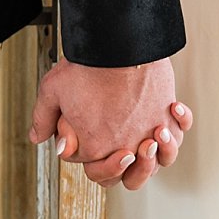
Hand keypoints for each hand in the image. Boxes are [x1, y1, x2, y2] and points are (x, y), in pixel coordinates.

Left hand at [27, 57, 191, 189]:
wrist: (119, 41)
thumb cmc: (89, 64)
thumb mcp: (53, 89)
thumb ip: (44, 118)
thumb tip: (38, 136)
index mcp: (96, 147)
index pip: (90, 166)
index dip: (83, 149)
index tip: (83, 129)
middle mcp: (126, 146)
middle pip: (123, 177)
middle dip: (115, 166)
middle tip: (117, 148)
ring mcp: (151, 132)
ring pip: (158, 162)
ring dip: (152, 156)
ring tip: (147, 137)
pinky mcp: (167, 113)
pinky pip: (180, 131)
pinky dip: (179, 126)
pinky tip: (171, 113)